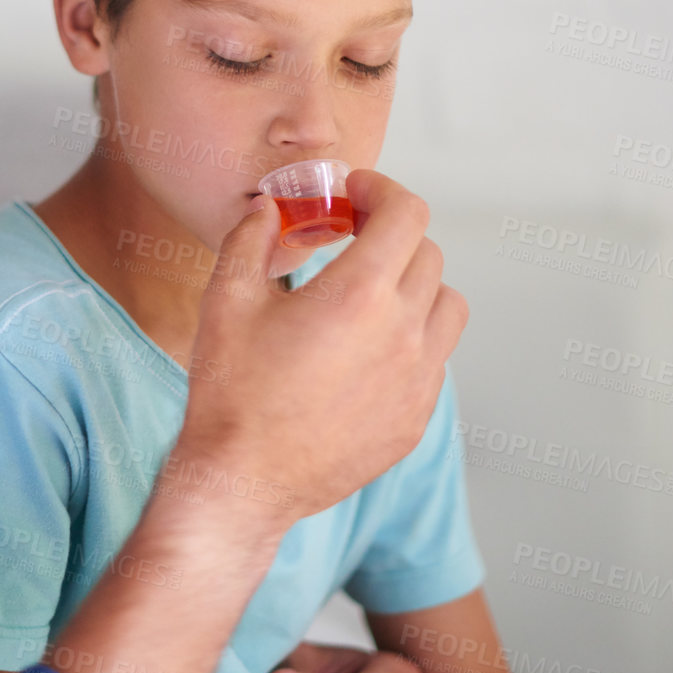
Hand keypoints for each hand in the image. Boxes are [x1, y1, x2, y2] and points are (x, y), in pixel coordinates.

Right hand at [176, 169, 467, 524]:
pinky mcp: (416, 416)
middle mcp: (402, 333)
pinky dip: (415, 338)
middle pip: (428, 254)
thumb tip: (268, 209)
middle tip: (354, 238)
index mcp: (358, 294)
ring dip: (415, 285)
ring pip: (447, 305)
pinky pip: (437, 358)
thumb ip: (250, 239)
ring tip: (372, 293)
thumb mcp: (226, 300)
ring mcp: (417, 379)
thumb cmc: (232, 393)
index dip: (382, 191)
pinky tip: (370, 348)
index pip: (407, 214)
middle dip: (391, 235)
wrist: (244, 481)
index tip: (355, 194)